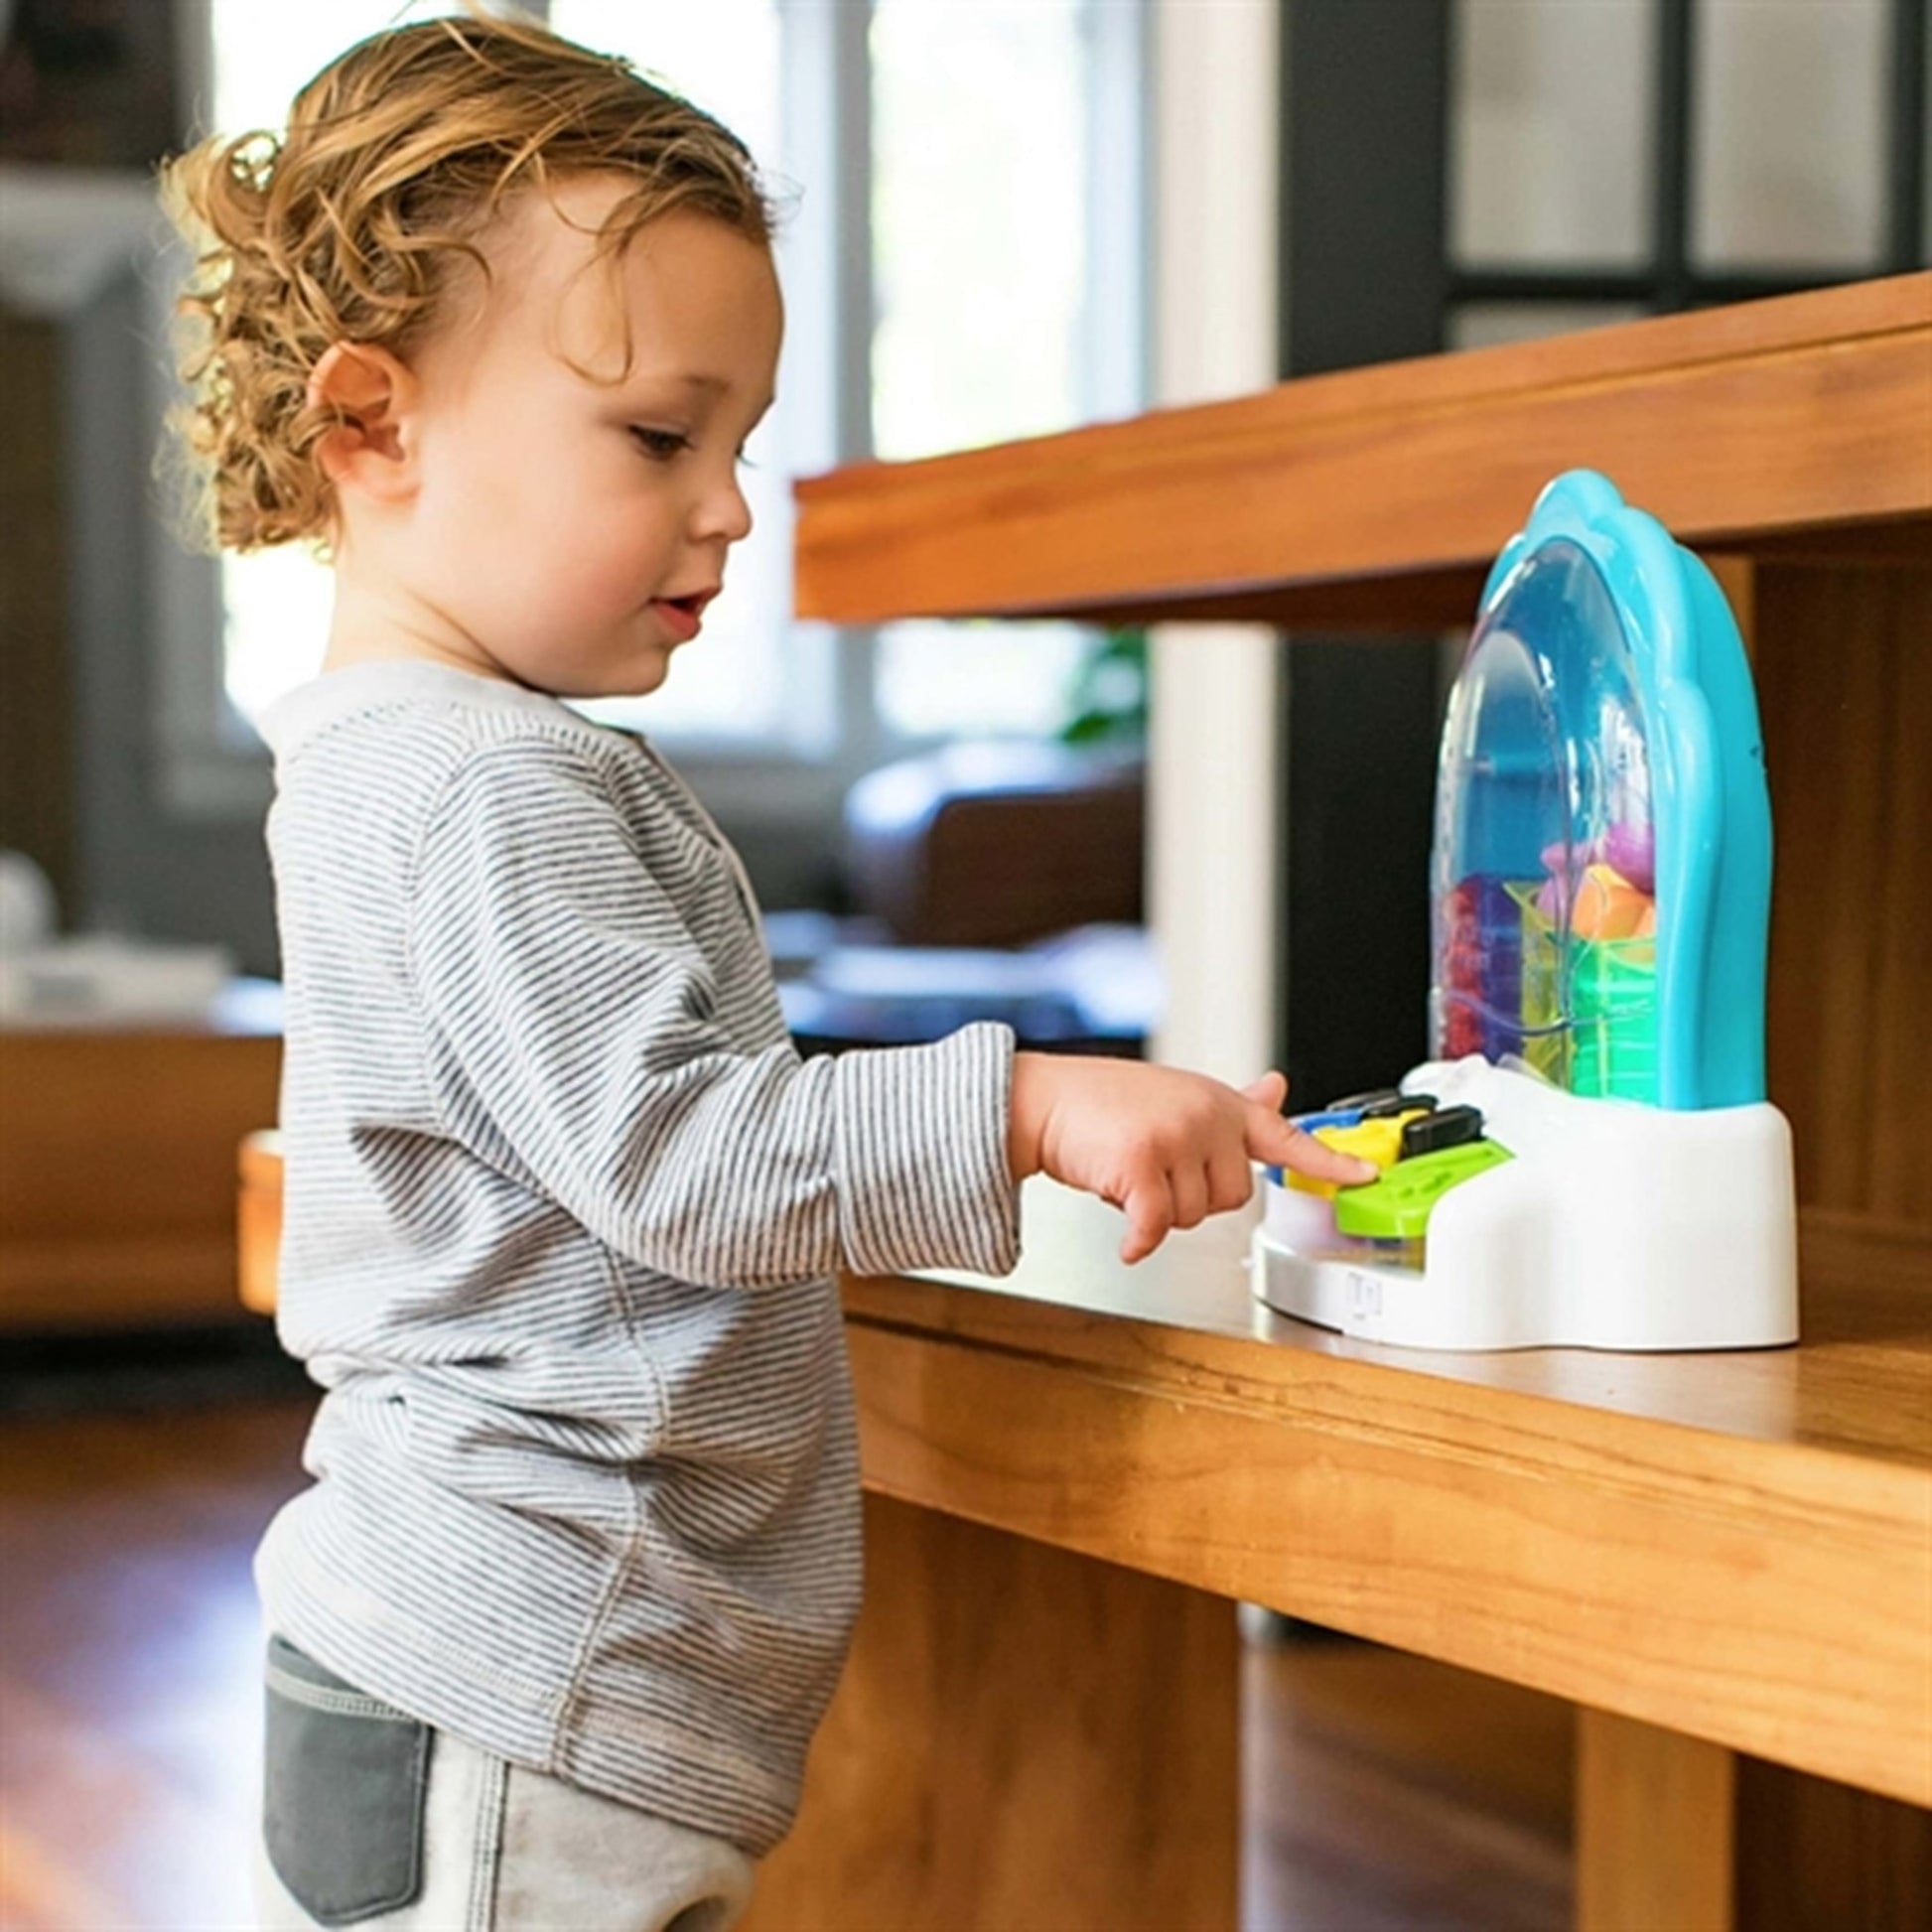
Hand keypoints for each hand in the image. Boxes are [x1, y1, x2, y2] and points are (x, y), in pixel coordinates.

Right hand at [1007, 1055, 1377, 1263]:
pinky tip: (1126, 1240)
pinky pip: (1156, 1224)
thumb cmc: (1108, 1103)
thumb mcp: (1183, 1094)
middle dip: (1192, 1198)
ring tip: (1130, 1173)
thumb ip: (1236, 1104)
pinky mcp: (1141, 1162)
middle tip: (1156, 1171)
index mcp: (1222, 1105)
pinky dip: (1138, 1239)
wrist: (1046, 1099)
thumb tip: (1278, 1087)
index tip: (1367, 1174)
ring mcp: (1175, 1136)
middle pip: (1232, 1198)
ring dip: (1160, 1211)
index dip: (1330, 1161)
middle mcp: (1207, 1117)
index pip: (1286, 1137)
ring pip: (1194, 1217)